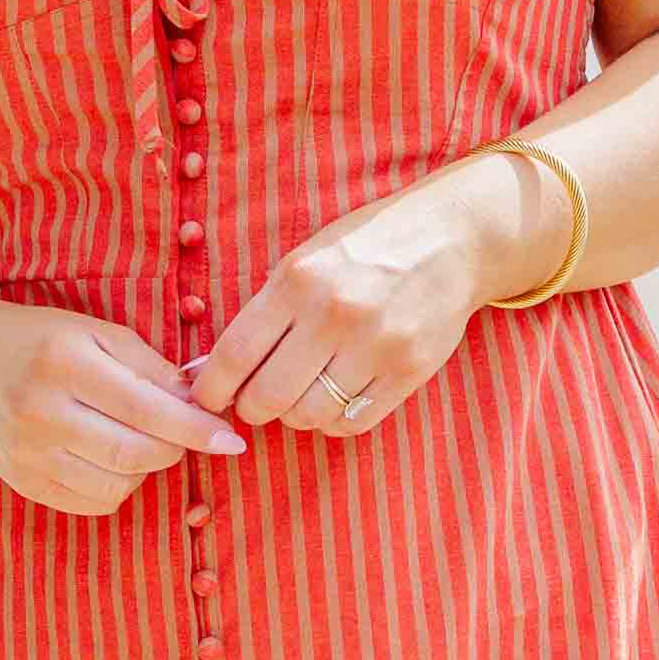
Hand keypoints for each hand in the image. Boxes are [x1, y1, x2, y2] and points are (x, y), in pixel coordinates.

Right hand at [0, 301, 253, 516]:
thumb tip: (203, 400)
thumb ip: (150, 365)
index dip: (195, 429)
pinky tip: (112, 457)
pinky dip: (119, 486)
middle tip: (188, 436)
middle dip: (176, 450)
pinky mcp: (23, 483)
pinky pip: (94, 503)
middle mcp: (40, 411)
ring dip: (147, 469)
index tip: (231, 440)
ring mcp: (28, 454)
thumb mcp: (94, 332)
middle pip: (134, 453)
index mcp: (63, 362)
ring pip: (117, 485)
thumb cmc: (41, 341)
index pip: (146, 407)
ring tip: (142, 439)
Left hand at [193, 150, 549, 442]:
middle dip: (251, 409)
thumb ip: (267, 308)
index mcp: (299, 280)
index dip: (210, 389)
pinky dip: (333, 422)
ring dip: (294, 416)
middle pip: (267, 397)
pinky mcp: (410, 370)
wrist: (453, 237)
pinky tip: (334, 401)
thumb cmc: (367, 247)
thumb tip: (217, 368)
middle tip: (254, 403)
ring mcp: (376, 345)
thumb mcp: (307, 258)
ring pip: (309, 416)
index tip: (206, 398)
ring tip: (299, 397)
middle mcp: (335, 313)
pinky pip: (352, 422)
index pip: (234, 354)